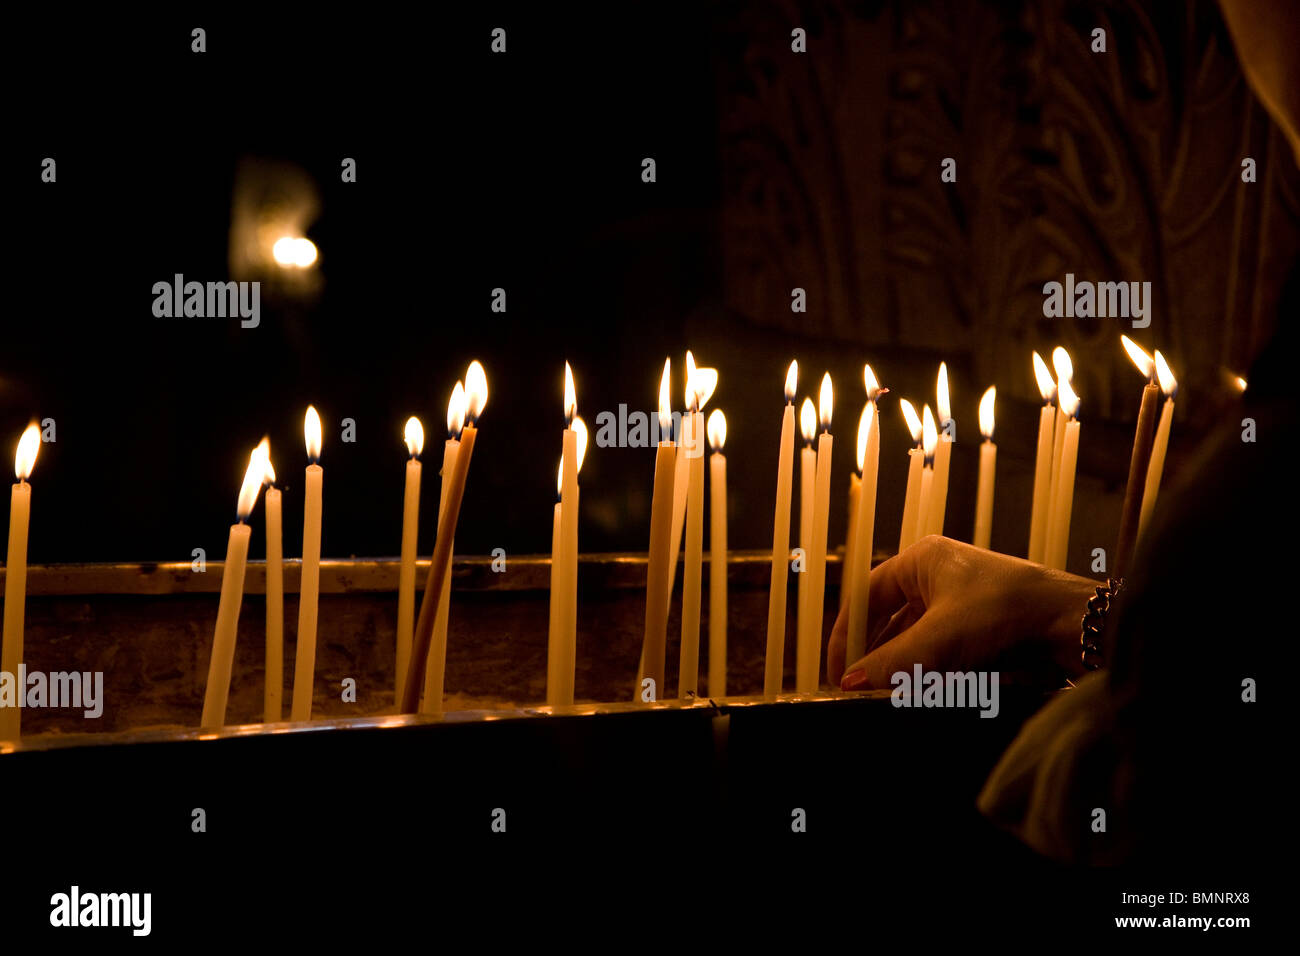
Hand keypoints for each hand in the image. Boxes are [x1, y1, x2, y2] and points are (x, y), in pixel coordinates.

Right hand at [828, 536, 1098, 689]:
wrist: (1077, 626)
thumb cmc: (1010, 612)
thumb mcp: (941, 639)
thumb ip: (891, 663)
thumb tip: (848, 682)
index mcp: (923, 560)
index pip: (866, 595)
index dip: (847, 633)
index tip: (837, 670)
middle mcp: (940, 578)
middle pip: (889, 620)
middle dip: (876, 656)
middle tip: (859, 689)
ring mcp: (963, 605)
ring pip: (916, 641)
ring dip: (904, 669)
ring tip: (890, 697)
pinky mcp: (983, 631)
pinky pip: (943, 654)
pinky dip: (930, 675)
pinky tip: (924, 695)